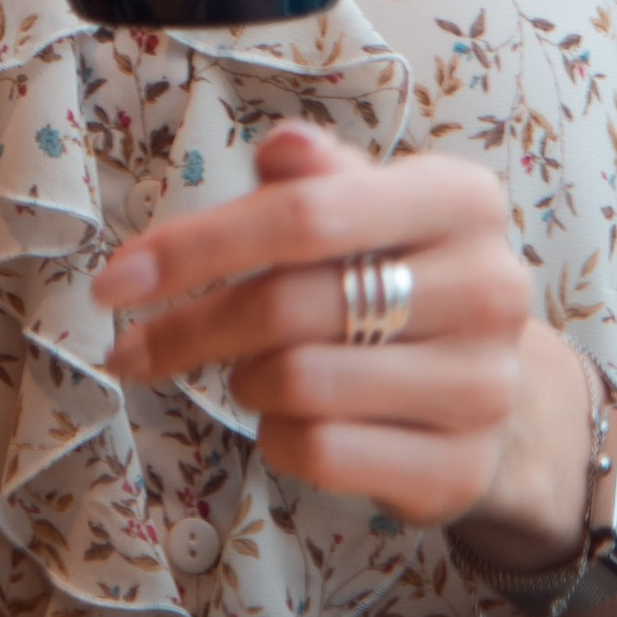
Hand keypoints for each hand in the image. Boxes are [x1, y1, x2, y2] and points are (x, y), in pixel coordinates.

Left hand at [91, 119, 580, 542]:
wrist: (500, 386)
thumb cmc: (404, 272)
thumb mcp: (371, 204)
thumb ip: (318, 175)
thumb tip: (282, 147)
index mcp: (460, 199)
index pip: (305, 216)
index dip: (197, 246)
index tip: (115, 280)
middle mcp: (486, 288)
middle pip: (288, 306)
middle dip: (189, 327)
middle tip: (133, 346)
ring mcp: (480, 385)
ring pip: (298, 384)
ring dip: (244, 380)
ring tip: (251, 370)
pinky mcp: (460, 468)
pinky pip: (322, 452)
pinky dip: (276, 436)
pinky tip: (288, 418)